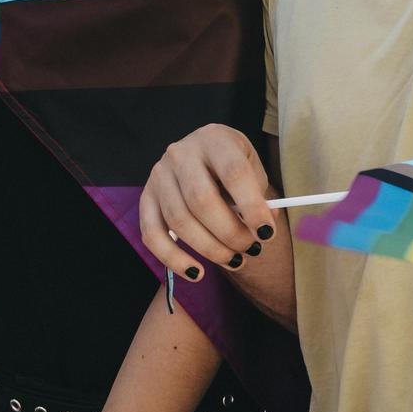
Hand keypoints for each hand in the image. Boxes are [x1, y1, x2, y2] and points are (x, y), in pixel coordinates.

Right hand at [139, 123, 274, 282]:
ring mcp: (159, 175)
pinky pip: (152, 235)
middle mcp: (181, 153)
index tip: (266, 233)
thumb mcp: (252, 170)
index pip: (232, 173)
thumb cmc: (231, 167)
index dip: (251, 206)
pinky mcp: (146, 198)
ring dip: (210, 249)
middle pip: (201, 200)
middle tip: (251, 249)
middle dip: (230, 233)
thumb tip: (263, 230)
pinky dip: (173, 259)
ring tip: (235, 260)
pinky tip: (196, 272)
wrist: (203, 155)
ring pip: (179, 220)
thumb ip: (260, 197)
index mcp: (214, 139)